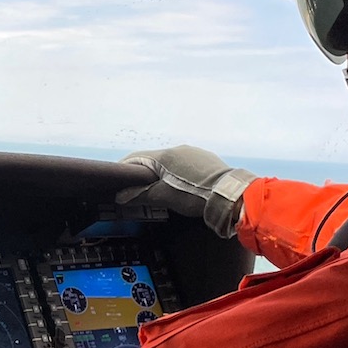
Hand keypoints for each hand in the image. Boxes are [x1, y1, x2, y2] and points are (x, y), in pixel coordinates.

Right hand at [118, 146, 254, 237]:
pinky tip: (182, 187)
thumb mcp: (164, 197)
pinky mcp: (207, 160)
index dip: (124, 169)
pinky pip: (186, 165)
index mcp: (165, 155)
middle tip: (136, 189)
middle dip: (143, 174)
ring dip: (162, 174)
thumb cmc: (195, 195)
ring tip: (160, 190)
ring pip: (171, 163)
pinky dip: (178, 174)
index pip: (136, 158)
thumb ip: (141, 195)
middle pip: (154, 160)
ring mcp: (195, 153)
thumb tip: (121, 196)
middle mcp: (179, 149)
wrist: (231, 195)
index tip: (116, 180)